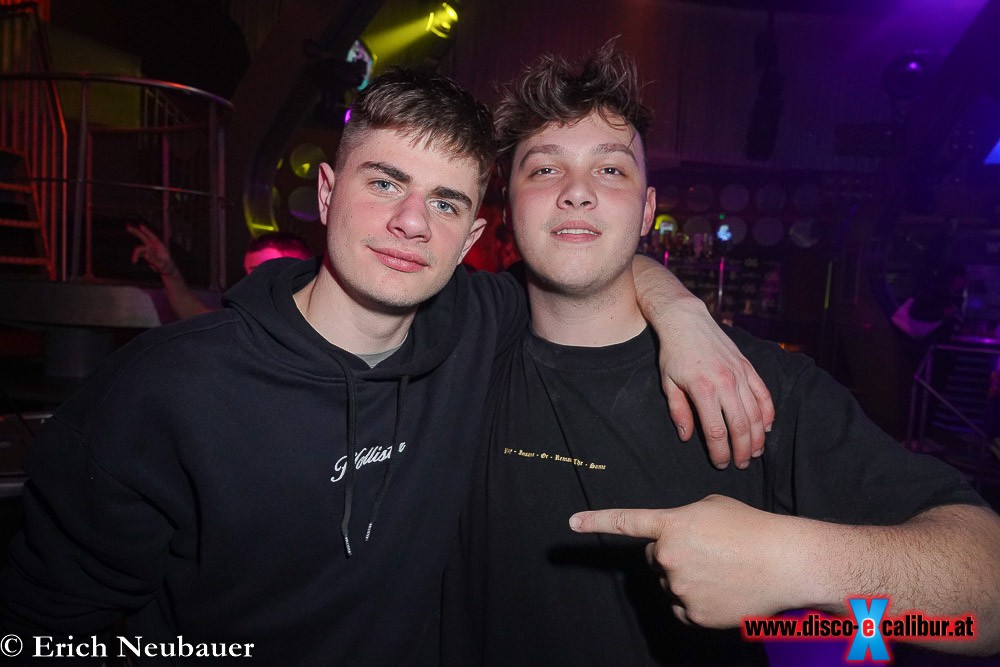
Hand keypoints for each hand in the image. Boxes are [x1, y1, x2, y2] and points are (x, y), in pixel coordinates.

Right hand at [127, 224, 177, 276]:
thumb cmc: (167, 267)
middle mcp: (154, 246)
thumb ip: (154, 259)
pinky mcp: (146, 254)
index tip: (141, 226)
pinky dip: (136, 256)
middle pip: (144, 237)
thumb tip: (146, 254)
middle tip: (128, 227)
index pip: (153, 237)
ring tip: (134, 261)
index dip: (147, 231)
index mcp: (160, 246)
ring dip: (135, 254)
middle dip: (136, 232)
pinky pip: (139, 253)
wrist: (167, 271)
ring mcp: (150, 250)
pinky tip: (134, 262)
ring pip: (139, 248)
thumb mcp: (161, 264)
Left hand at [569, 495, 805, 627]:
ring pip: (669, 584)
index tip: (572, 522)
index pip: (626, 522)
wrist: (785, 562)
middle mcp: (668, 557)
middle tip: (707, 551)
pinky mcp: (693, 614)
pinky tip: (721, 589)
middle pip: (654, 558)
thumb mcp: (711, 507)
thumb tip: (673, 538)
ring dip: (686, 578)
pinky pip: (682, 607)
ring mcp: (679, 588)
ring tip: (722, 569)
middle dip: (672, 554)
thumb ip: (681, 520)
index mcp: (671, 526)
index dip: (596, 522)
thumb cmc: (752, 528)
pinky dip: (696, 601)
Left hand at [658, 297, 773, 468]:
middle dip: (742, 450)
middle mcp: (726, 383)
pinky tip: (766, 428)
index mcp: (703, 390)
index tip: (721, 464)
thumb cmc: (673, 353)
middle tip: (740, 464)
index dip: (720, 452)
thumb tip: (687, 436)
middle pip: (741, 426)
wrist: (687, 320)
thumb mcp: (667, 383)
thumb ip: (678, 411)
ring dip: (757, 437)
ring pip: (756, 414)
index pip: (716, 431)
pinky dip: (767, 414)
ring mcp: (740, 374)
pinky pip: (764, 395)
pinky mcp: (748, 367)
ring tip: (754, 452)